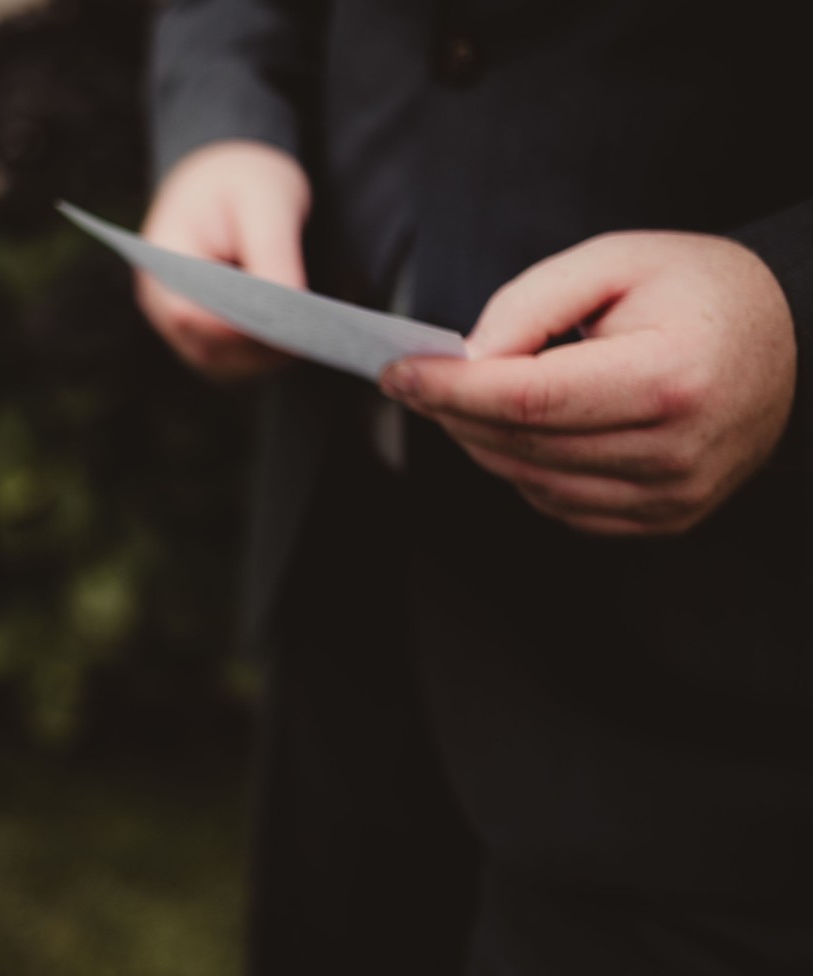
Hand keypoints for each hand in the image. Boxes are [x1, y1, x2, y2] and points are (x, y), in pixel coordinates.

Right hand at [136, 140, 311, 381]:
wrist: (227, 176)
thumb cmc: (242, 179)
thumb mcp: (265, 201)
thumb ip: (273, 256)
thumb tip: (290, 315)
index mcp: (162, 260)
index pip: (191, 315)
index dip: (240, 328)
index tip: (294, 325)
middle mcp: (161, 302)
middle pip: (210, 346)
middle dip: (264, 343)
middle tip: (321, 330)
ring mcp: (178, 324)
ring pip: (226, 362)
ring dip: (270, 353)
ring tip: (317, 328)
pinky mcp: (204, 334)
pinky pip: (236, 360)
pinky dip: (269, 352)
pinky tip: (300, 330)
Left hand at [380, 232, 797, 535]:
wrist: (789, 342)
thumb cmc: (699, 292)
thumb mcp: (618, 262)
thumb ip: (533, 301)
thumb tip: (467, 357)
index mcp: (672, 379)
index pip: (531, 398)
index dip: (452, 388)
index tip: (396, 371)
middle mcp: (677, 450)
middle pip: (523, 444)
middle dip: (453, 412)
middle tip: (417, 377)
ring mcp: (673, 495)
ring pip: (531, 481)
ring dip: (481, 441)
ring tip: (466, 397)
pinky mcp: (665, 518)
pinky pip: (560, 504)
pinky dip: (524, 468)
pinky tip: (523, 429)